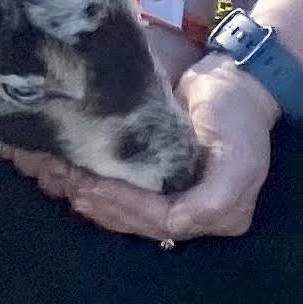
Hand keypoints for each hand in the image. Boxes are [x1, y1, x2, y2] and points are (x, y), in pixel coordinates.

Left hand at [0, 53, 275, 244]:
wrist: (233, 77)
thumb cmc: (237, 113)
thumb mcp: (239, 154)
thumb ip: (215, 198)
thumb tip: (174, 226)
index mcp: (218, 215)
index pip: (160, 220)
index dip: (126, 207)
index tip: (94, 187)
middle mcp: (193, 214)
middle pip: (139, 220)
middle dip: (103, 204)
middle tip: (70, 184)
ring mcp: (174, 197)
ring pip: (126, 211)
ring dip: (93, 199)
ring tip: (63, 181)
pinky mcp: (156, 179)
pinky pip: (124, 191)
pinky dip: (97, 185)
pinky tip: (71, 176)